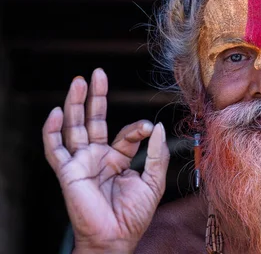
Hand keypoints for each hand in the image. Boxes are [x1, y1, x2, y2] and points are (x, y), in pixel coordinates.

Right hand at [42, 68, 169, 252]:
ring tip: (78, 81)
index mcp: (118, 159)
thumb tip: (158, 127)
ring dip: (75, 104)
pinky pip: (55, 149)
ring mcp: (81, 163)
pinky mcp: (68, 172)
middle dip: (96, 97)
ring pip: (74, 127)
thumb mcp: (153, 182)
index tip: (149, 129)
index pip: (126, 133)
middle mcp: (98, 157)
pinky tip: (56, 113)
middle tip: (98, 73)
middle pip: (94, 121)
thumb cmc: (134, 216)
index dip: (137, 128)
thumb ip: (157, 155)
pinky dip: (52, 131)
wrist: (116, 239)